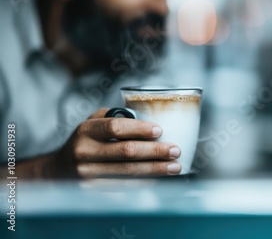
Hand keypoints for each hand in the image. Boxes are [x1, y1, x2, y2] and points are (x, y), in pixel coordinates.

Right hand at [53, 108, 181, 177]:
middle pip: (127, 152)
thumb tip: (151, 117)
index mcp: (86, 130)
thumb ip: (117, 117)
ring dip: (156, 169)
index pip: (116, 127)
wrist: (60, 169)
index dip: (140, 129)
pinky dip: (145, 181)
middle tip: (175, 150)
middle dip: (155, 151)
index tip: (160, 130)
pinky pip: (124, 185)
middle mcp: (84, 152)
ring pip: (128, 171)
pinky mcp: (93, 189)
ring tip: (175, 166)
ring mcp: (87, 173)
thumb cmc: (86, 140)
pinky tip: (160, 178)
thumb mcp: (94, 121)